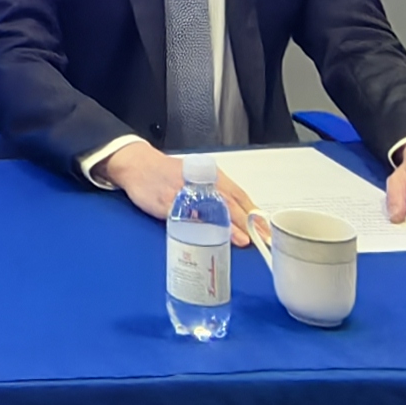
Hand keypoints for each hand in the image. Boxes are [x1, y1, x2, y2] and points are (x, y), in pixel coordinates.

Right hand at [98, 142, 258, 243]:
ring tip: (242, 239)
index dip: (255, 213)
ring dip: (227, 225)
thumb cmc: (169, 174)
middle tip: (261, 239)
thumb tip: (240, 219)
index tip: (268, 230)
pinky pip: (185, 214)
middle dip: (247, 222)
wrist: (138, 165)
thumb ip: (217, 197)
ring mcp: (184, 192)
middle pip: (229, 203)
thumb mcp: (197, 180)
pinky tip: (207, 234)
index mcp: (212, 177)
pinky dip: (198, 225)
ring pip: (210, 208)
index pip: (240, 196)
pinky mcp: (167, 201)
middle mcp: (201, 183)